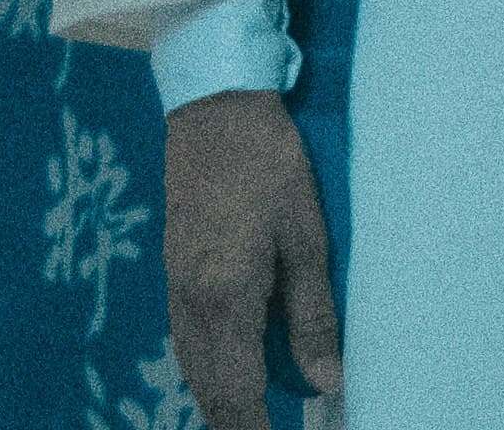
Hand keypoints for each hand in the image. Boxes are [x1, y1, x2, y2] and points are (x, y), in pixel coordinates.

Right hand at [162, 89, 339, 429]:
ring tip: (252, 419)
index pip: (238, 393)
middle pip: (207, 387)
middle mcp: (190, 298)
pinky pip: (184, 336)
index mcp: (225, 298)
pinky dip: (206, 367)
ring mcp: (175, 280)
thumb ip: (313, 316)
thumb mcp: (306, 240)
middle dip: (236, 424)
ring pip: (190, 363)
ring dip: (218, 399)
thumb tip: (328, 384)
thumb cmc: (270, 167)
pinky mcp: (175, 263)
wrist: (214, 105)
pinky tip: (228, 368)